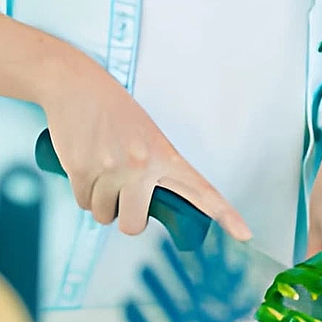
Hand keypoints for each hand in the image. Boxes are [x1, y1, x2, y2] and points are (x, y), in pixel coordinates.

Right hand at [39, 53, 250, 240]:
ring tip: (101, 169)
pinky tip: (84, 166)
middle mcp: (142, 165)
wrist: (76, 86)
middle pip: (135, 224)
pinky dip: (83, 193)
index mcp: (165, 154)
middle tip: (123, 195)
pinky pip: (83, 203)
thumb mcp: (147, 134)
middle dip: (127, 217)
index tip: (244, 234)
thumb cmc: (112, 109)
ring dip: (101, 202)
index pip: (201, 190)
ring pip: (104, 215)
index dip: (225, 214)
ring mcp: (111, 170)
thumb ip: (154, 167)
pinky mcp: (82, 171)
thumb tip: (149, 203)